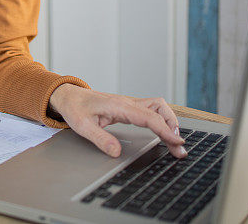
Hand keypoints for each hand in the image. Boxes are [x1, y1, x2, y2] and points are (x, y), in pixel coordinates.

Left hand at [49, 84, 187, 158]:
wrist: (68, 96)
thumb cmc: (75, 108)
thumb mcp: (82, 126)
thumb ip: (100, 139)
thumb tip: (116, 152)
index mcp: (119, 106)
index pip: (149, 117)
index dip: (165, 130)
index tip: (177, 142)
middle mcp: (128, 103)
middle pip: (159, 109)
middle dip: (173, 127)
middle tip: (179, 147)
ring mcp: (129, 103)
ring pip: (158, 107)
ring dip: (170, 121)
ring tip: (175, 140)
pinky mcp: (128, 107)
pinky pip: (151, 109)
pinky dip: (162, 119)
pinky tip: (164, 130)